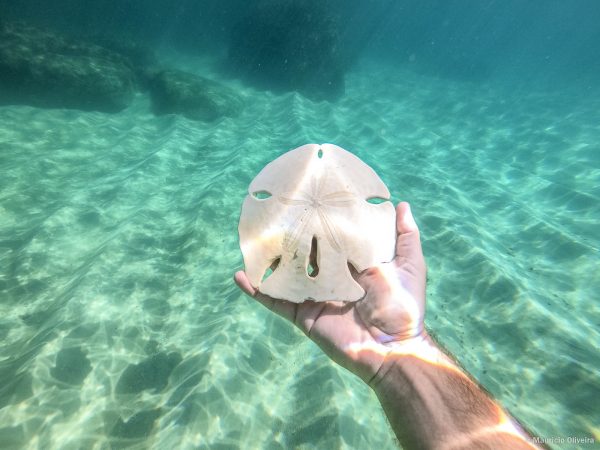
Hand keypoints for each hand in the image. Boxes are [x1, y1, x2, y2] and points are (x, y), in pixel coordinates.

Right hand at [234, 202, 426, 383]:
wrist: (394, 348)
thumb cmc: (404, 306)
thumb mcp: (410, 264)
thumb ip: (405, 235)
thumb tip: (400, 203)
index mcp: (352, 265)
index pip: (332, 239)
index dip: (321, 222)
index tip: (308, 200)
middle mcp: (331, 278)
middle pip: (305, 254)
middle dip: (291, 236)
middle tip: (274, 214)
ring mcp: (315, 296)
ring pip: (287, 274)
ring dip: (270, 259)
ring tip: (252, 238)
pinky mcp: (303, 315)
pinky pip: (276, 301)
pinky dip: (257, 290)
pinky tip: (241, 274)